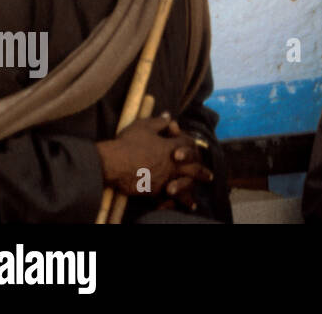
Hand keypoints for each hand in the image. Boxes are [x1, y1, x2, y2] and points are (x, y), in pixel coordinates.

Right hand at [96, 113, 212, 198]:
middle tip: (209, 177)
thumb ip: (159, 121)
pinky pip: (166, 198)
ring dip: (189, 193)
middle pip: (193, 167)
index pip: (188, 145)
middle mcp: (171, 163)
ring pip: (183, 185)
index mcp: (171, 147)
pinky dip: (171, 204)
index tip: (198, 150)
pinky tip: (173, 207)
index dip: (191, 146)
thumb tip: (168, 114)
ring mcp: (164, 178)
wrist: (112, 162)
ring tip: (194, 202)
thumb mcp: (143, 126)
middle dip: (202, 172)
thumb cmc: (127, 142)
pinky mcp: (153, 190)